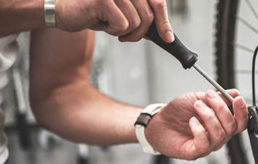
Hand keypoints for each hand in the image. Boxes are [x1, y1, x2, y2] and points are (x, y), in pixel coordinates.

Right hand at [55, 0, 172, 41]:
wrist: (61, 11)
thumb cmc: (92, 13)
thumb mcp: (122, 16)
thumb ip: (141, 19)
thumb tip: (163, 32)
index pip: (157, 2)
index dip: (164, 21)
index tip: (168, 38)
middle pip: (148, 16)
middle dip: (139, 33)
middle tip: (125, 36)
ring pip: (136, 22)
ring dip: (124, 32)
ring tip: (109, 25)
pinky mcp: (104, 0)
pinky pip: (122, 25)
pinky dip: (113, 31)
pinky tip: (101, 23)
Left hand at [146, 90, 247, 159]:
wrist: (159, 121)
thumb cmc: (178, 112)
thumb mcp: (198, 98)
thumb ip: (217, 96)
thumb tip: (234, 93)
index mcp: (220, 124)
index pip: (240, 122)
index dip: (242, 112)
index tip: (237, 99)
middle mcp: (217, 136)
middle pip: (231, 127)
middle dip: (221, 108)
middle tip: (208, 96)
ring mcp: (207, 145)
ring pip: (219, 134)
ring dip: (209, 116)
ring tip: (197, 106)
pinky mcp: (196, 152)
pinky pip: (205, 143)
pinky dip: (199, 129)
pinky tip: (191, 121)